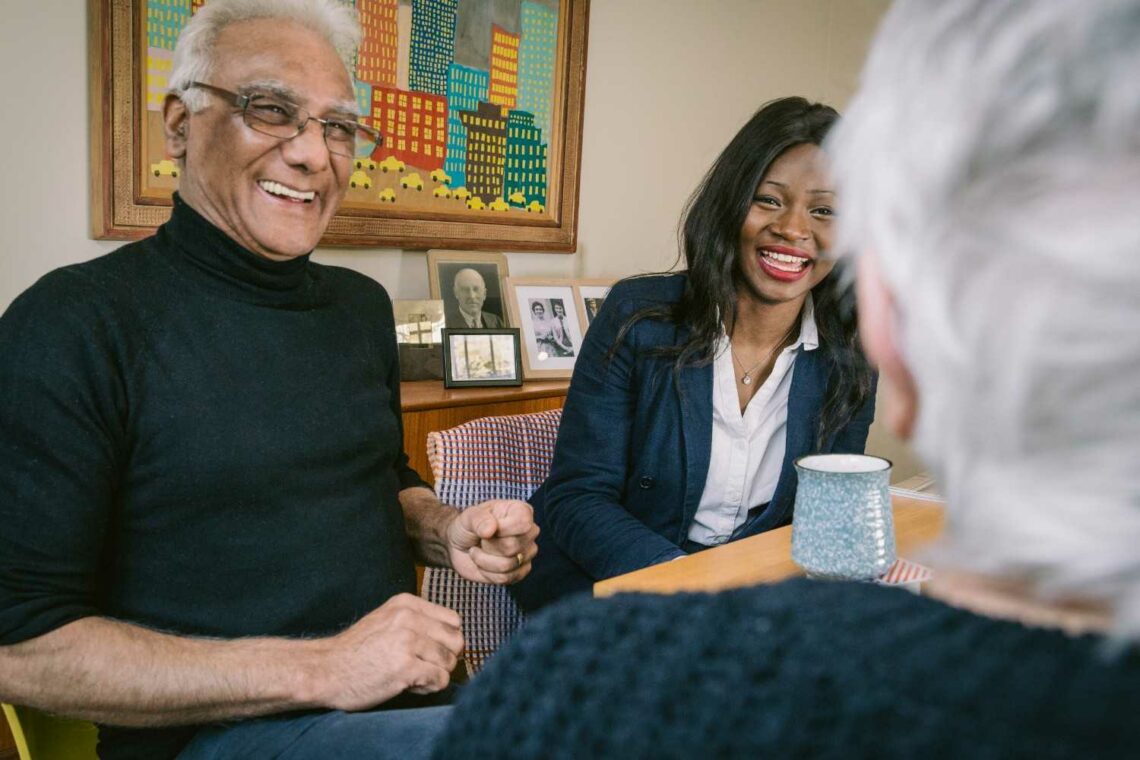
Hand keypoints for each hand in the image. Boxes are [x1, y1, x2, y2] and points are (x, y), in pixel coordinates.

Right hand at [314, 593, 463, 710]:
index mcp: (406, 604)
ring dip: (434, 674)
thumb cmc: (357, 651)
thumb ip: (418, 622)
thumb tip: (457, 638)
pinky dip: (429, 687)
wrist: (325, 670)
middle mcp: (408, 618)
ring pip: (449, 661)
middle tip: (422, 667)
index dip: (446, 640)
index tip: (428, 652)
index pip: (454, 620)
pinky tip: (409, 686)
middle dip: (445, 659)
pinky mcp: (405, 667)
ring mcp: (406, 641)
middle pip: (456, 641)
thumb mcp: (387, 621)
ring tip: (412, 676)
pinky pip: (440, 679)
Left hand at [445, 499, 538, 584]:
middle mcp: (529, 532)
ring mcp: (527, 553)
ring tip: (479, 551)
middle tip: (481, 539)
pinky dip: (487, 573)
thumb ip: (479, 519)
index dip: (502, 530)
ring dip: (484, 560)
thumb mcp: (468, 516)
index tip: (487, 528)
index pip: (523, 524)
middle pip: (513, 547)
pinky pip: (506, 578)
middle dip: (488, 546)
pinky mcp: (520, 572)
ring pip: (507, 565)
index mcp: (521, 511)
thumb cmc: (467, 526)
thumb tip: (490, 529)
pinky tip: (483, 563)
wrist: (459, 546)